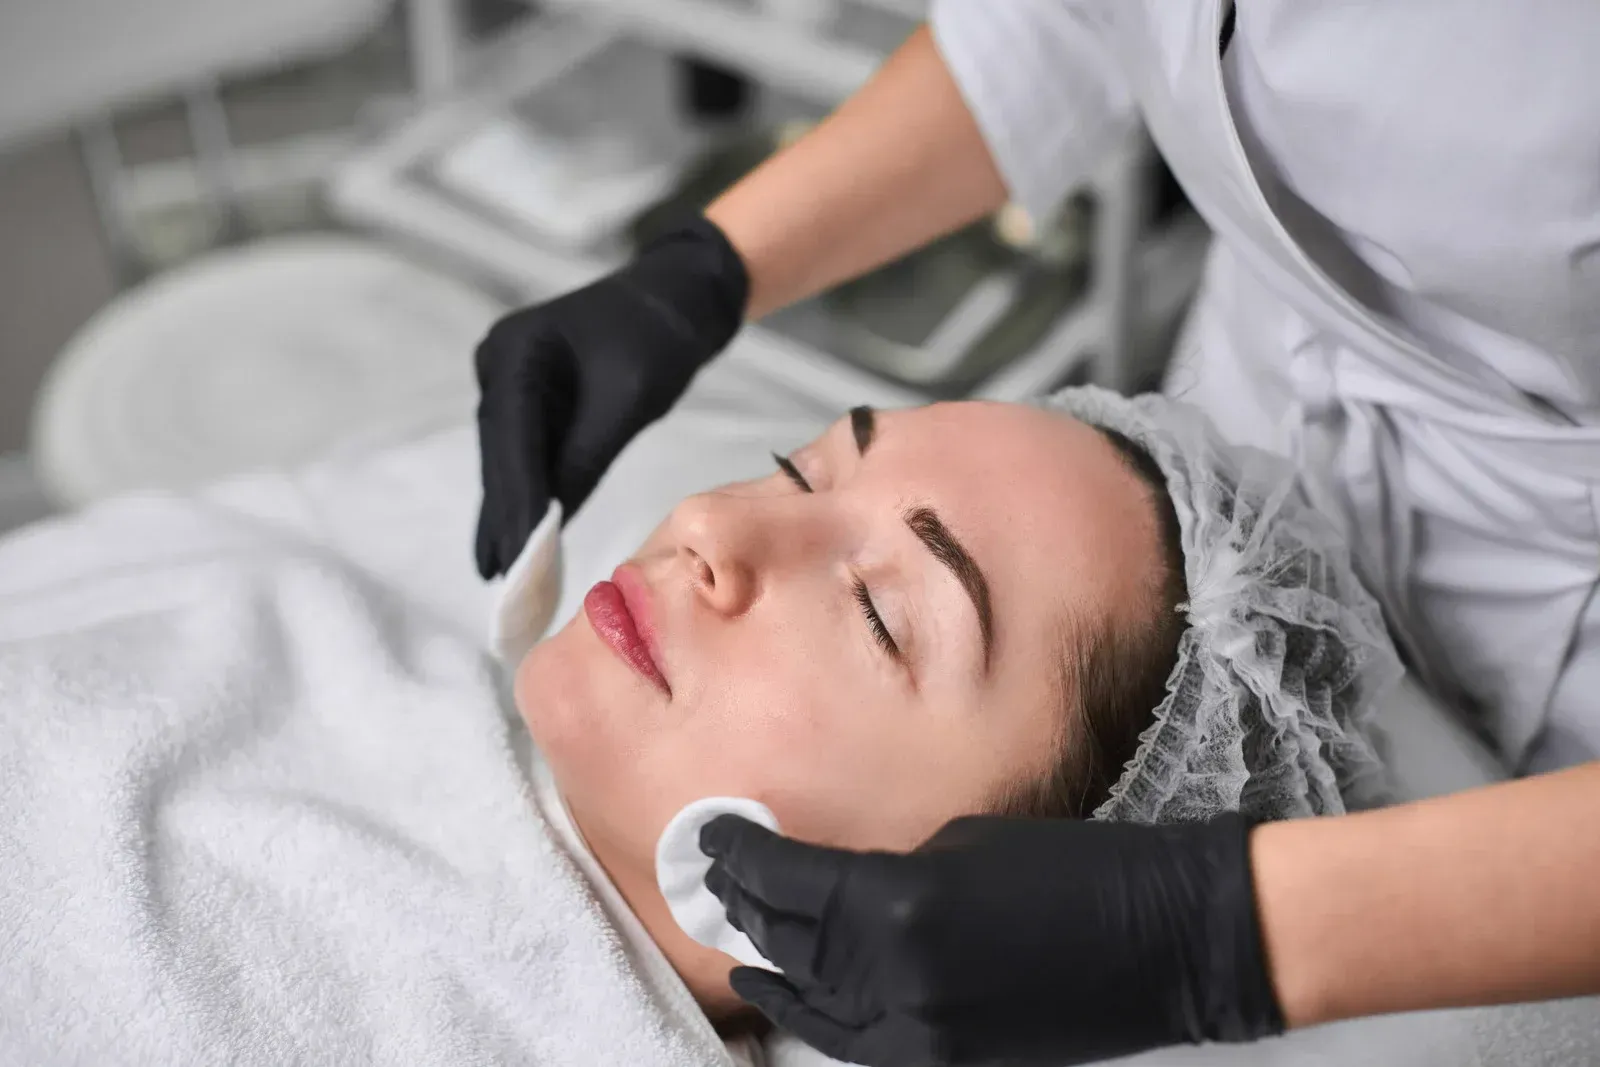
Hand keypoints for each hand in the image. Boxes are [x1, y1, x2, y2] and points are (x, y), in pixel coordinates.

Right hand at [473, 217, 747, 578]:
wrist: (675, 294)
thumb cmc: (660, 337)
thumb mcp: (628, 402)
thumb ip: (584, 458)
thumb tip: (550, 522)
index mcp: (516, 352)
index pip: (512, 444)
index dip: (513, 508)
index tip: (514, 564)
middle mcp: (498, 362)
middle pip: (501, 455)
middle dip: (506, 519)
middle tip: (505, 586)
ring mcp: (507, 376)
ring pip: (507, 458)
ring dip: (510, 512)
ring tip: (505, 575)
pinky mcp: (526, 392)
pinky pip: (523, 450)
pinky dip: (527, 491)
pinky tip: (518, 537)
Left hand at [700, 813, 1282, 1066]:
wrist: (1169, 939)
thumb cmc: (1077, 866)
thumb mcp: (963, 845)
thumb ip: (884, 873)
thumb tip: (831, 887)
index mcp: (900, 902)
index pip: (786, 884)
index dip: (738, 859)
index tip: (710, 838)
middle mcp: (898, 978)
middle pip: (792, 945)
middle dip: (746, 908)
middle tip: (713, 878)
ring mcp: (922, 1035)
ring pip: (818, 1004)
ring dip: (775, 968)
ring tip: (740, 944)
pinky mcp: (949, 1064)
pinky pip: (861, 1043)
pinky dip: (824, 1016)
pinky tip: (797, 997)